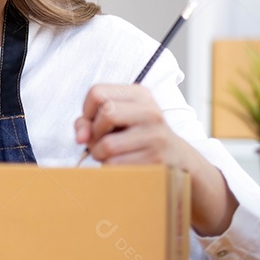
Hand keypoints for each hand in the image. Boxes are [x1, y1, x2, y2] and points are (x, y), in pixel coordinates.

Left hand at [73, 84, 239, 236]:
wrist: (178, 160)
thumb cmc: (137, 137)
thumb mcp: (118, 120)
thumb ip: (89, 121)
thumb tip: (81, 137)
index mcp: (139, 94)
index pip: (97, 92)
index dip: (87, 111)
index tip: (93, 123)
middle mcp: (150, 111)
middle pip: (105, 113)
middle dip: (93, 132)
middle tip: (99, 141)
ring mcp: (155, 136)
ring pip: (107, 144)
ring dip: (98, 154)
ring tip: (107, 154)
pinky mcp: (155, 160)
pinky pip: (115, 165)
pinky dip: (108, 167)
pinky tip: (120, 164)